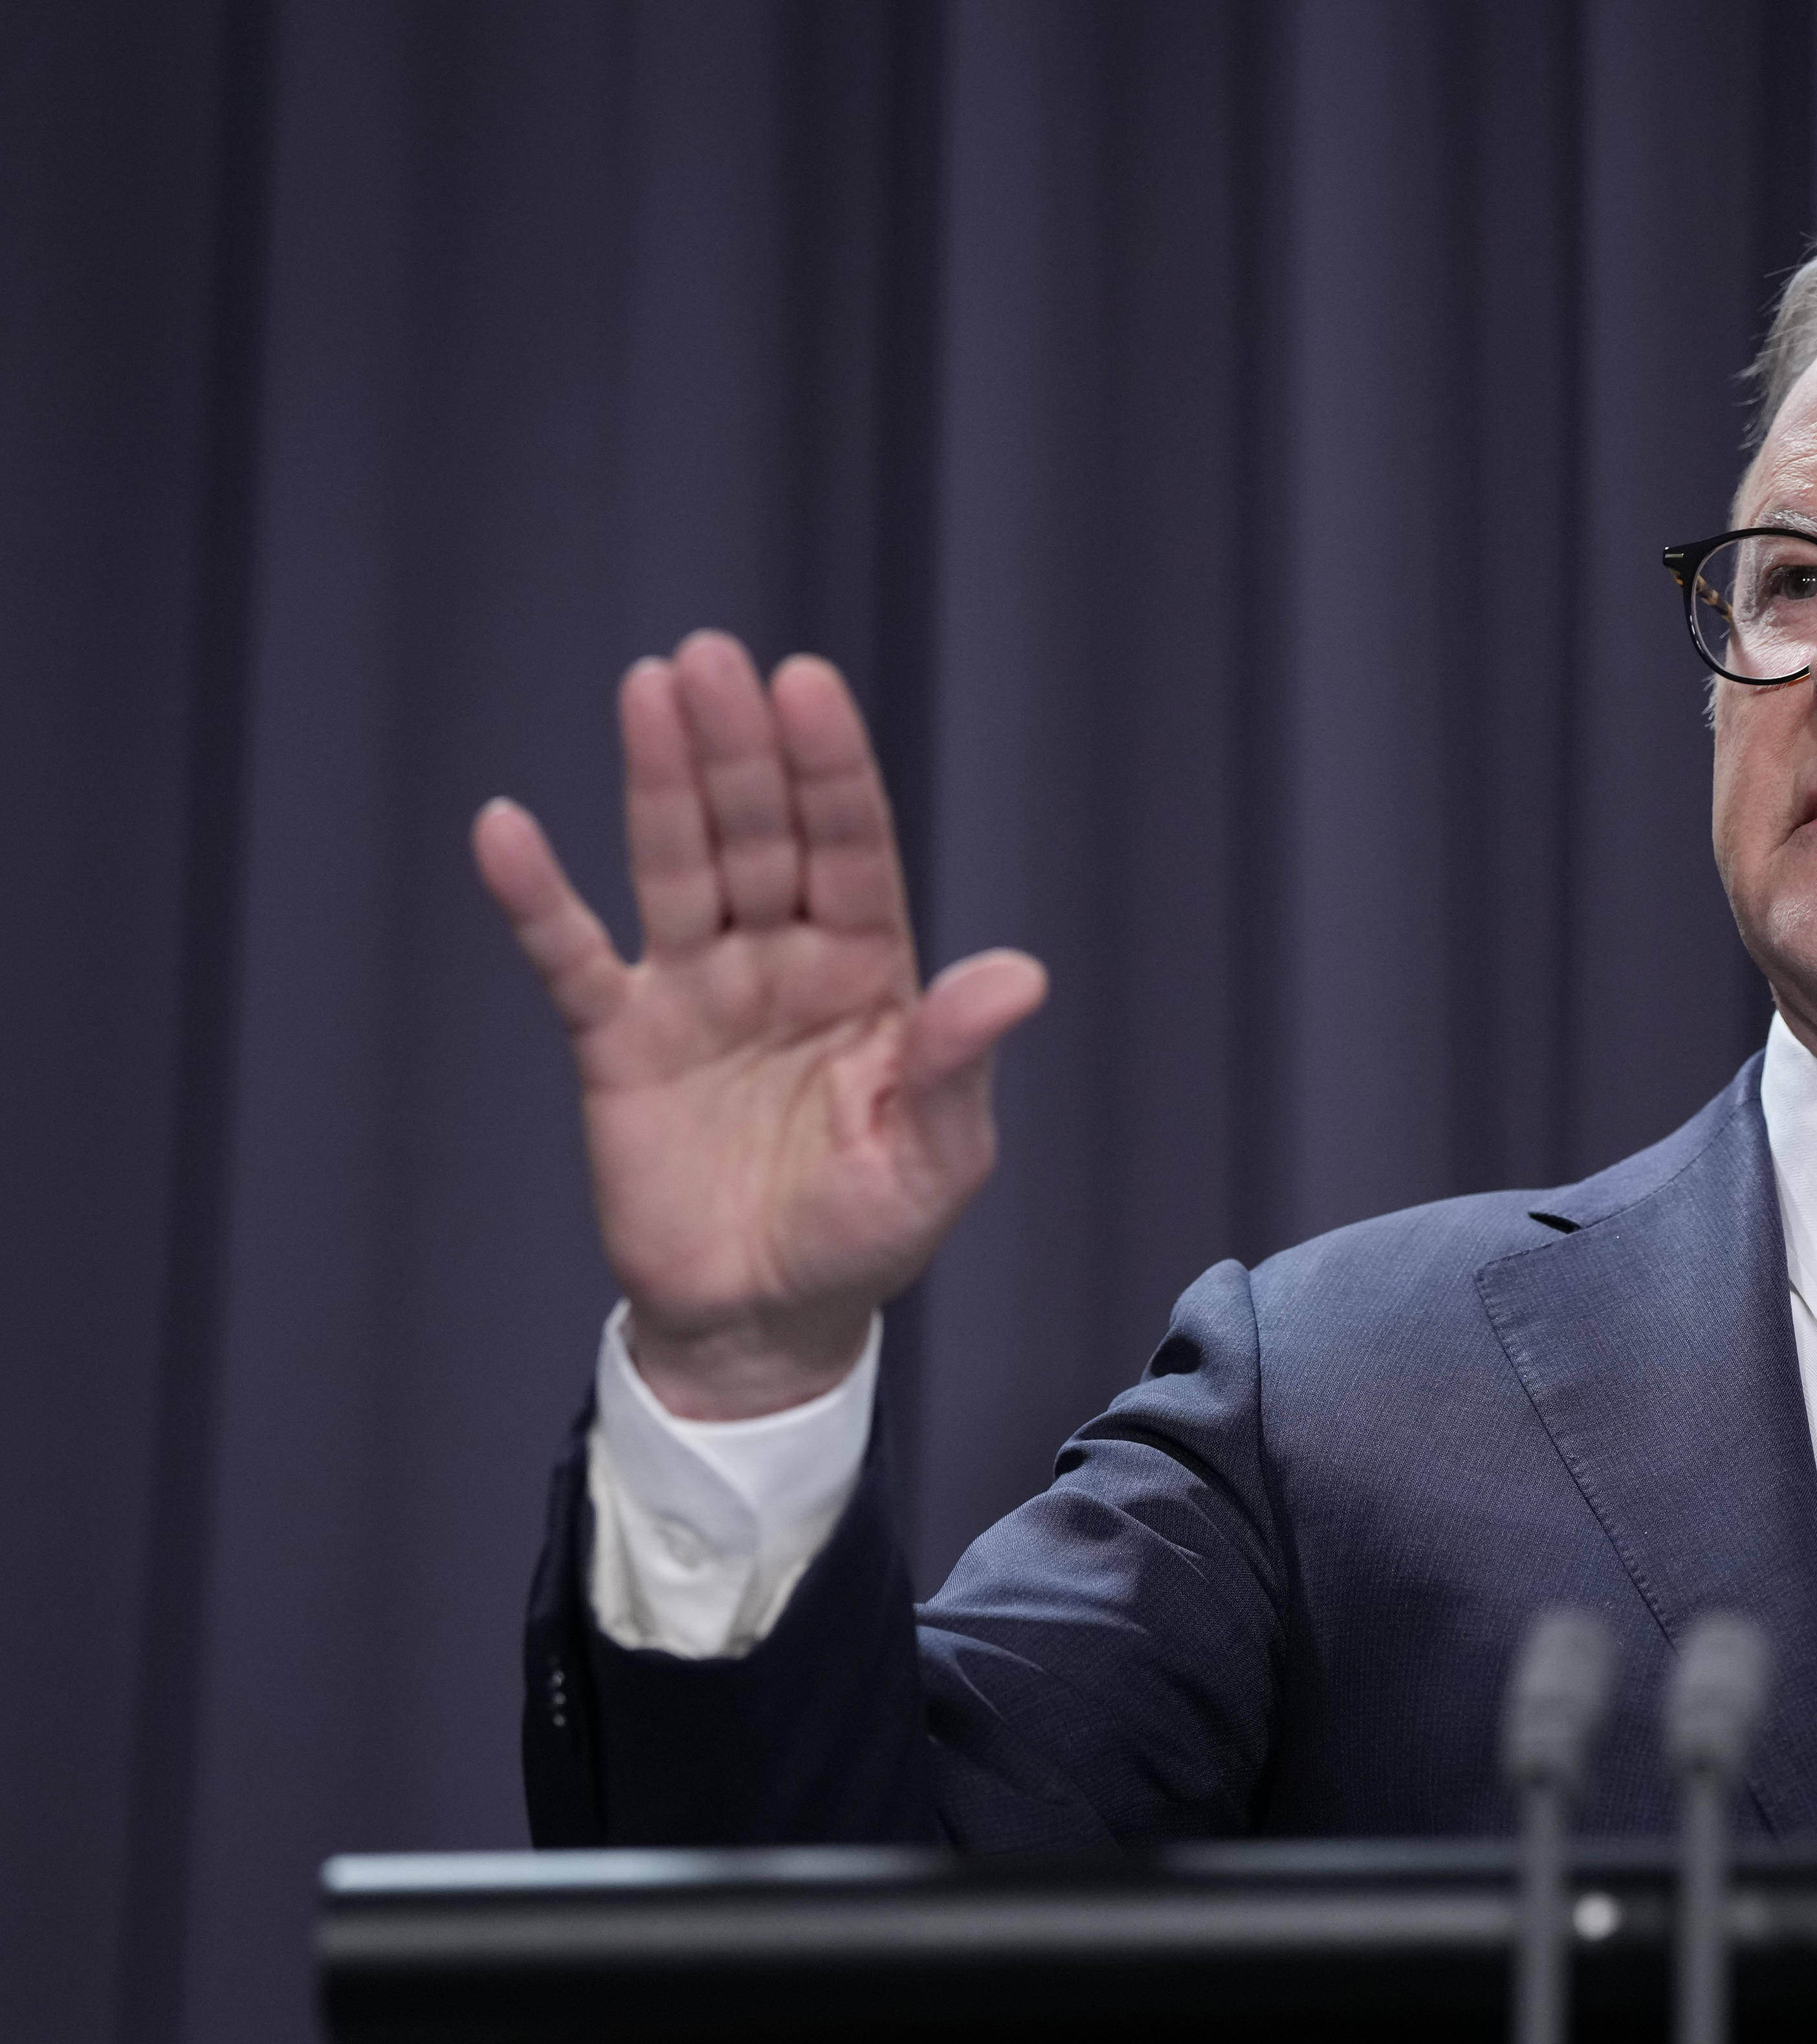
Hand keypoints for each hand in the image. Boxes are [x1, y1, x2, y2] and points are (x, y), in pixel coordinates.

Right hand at [473, 631, 1046, 1417]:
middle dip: (740, 750)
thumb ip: (960, 1065)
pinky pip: (573, 958)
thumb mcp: (935, 1161)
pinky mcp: (620, 1043)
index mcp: (870, 976)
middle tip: (713, 657)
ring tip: (649, 688)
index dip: (830, 772)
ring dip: (661, 782)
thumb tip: (1017, 975)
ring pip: (677, 867)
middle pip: (759, 835)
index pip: (851, 851)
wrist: (767, 1320)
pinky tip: (506, 830)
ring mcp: (698, 993)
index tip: (807, 686)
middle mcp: (782, 961)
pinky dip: (537, 898)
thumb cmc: (868, 1233)